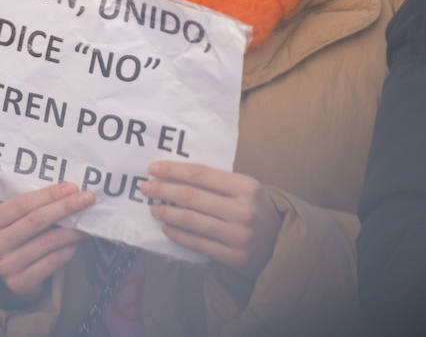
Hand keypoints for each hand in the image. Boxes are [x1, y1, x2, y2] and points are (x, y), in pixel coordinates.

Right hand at [0, 182, 93, 303]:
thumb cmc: (15, 238)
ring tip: (86, 224)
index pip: (22, 203)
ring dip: (72, 231)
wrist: (7, 276)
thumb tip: (69, 192)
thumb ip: (32, 207)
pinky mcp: (18, 283)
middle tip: (88, 199)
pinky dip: (67, 251)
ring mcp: (4, 266)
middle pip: (36, 220)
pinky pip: (51, 262)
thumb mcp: (14, 220)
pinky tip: (76, 244)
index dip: (49, 194)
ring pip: (47, 241)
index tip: (72, 187)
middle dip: (65, 207)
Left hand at [141, 161, 281, 277]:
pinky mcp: (233, 257)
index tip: (154, 168)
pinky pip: (198, 243)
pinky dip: (178, 235)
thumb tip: (175, 175)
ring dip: (167, 213)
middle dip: (164, 190)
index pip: (202, 174)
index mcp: (247, 187)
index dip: (174, 170)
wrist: (279, 242)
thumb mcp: (245, 188)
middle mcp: (244, 210)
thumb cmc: (254, 208)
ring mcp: (239, 235)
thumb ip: (217, 181)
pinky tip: (167, 228)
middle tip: (146, 187)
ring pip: (192, 221)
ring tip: (154, 208)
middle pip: (192, 197)